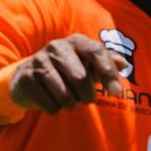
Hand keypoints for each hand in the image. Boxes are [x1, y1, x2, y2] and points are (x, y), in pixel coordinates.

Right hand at [4, 34, 128, 113]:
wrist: (27, 76)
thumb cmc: (66, 70)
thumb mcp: (87, 64)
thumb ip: (107, 63)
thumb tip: (124, 64)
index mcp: (76, 41)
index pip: (96, 52)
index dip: (108, 73)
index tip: (116, 93)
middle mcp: (56, 47)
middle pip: (80, 79)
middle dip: (87, 96)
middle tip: (85, 98)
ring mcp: (39, 61)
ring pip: (65, 96)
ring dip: (71, 105)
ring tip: (67, 99)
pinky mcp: (26, 79)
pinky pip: (51, 106)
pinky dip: (55, 109)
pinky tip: (50, 99)